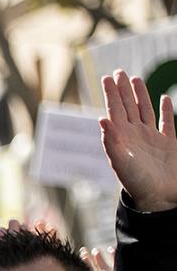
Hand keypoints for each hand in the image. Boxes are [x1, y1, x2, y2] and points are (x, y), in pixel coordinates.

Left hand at [100, 70, 176, 212]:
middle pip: (128, 106)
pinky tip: (165, 99)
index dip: (111, 94)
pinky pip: (167, 122)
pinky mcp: (169, 143)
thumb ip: (111, 141)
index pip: (115, 110)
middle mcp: (136, 135)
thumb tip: (101, 120)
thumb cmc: (137, 182)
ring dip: (140, 95)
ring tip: (135, 80)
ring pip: (145, 110)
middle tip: (117, 72)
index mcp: (123, 137)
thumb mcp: (120, 161)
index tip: (107, 77)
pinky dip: (166, 110)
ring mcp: (152, 138)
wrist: (158, 198)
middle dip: (122, 90)